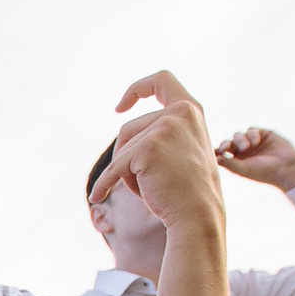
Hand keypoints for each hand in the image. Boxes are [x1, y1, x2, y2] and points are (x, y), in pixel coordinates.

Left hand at [89, 70, 222, 232]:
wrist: (198, 215)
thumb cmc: (189, 190)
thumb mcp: (184, 151)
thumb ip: (165, 134)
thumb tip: (125, 134)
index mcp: (191, 110)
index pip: (162, 80)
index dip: (137, 89)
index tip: (119, 108)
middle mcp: (180, 113)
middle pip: (128, 130)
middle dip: (126, 158)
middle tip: (146, 184)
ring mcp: (163, 128)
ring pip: (122, 149)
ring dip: (126, 173)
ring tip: (148, 189)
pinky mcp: (147, 148)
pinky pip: (114, 167)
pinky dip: (104, 184)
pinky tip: (96, 198)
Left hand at [214, 126, 294, 190]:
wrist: (286, 167)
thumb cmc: (264, 172)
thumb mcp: (244, 169)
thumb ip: (228, 164)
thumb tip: (214, 158)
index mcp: (236, 162)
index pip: (222, 153)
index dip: (217, 151)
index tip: (215, 152)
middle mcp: (243, 152)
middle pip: (228, 142)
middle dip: (226, 144)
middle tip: (226, 148)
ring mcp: (252, 142)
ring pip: (238, 135)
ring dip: (240, 139)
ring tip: (247, 147)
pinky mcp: (263, 134)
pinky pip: (251, 130)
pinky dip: (251, 134)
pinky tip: (256, 142)